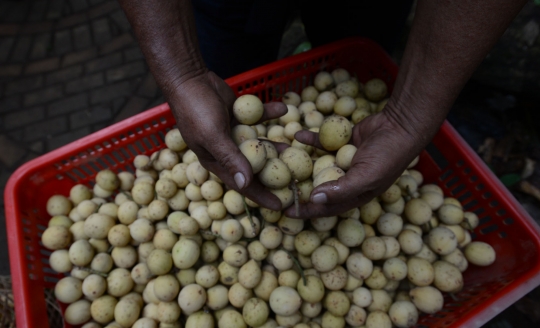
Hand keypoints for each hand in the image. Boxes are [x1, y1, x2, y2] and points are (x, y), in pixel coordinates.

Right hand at [168, 71, 287, 209]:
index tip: (280, 206)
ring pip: (260, 144)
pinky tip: (284, 109)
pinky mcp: (240, 117)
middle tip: (295, 180)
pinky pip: (259, 119)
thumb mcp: (212, 135)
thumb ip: (230, 157)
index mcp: (216, 161)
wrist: (189, 78)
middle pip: (254, 167)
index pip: (241, 185)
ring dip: (276, 145)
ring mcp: (234, 133)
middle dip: (273, 174)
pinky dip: (271, 114)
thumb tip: (246, 183)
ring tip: (294, 148)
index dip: (260, 196)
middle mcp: (226, 150)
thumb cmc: (195, 109)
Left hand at [284, 106, 425, 218]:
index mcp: (354, 194)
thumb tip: (314, 199)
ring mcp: (342, 161)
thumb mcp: (366, 177)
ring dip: (300, 162)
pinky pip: (321, 144)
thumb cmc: (387, 156)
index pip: (326, 207)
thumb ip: (341, 190)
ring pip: (316, 165)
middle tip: (276, 187)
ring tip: (281, 160)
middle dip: (298, 188)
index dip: (307, 211)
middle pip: (317, 188)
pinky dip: (310, 140)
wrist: (401, 126)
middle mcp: (346, 180)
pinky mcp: (340, 143)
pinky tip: (297, 134)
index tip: (286, 212)